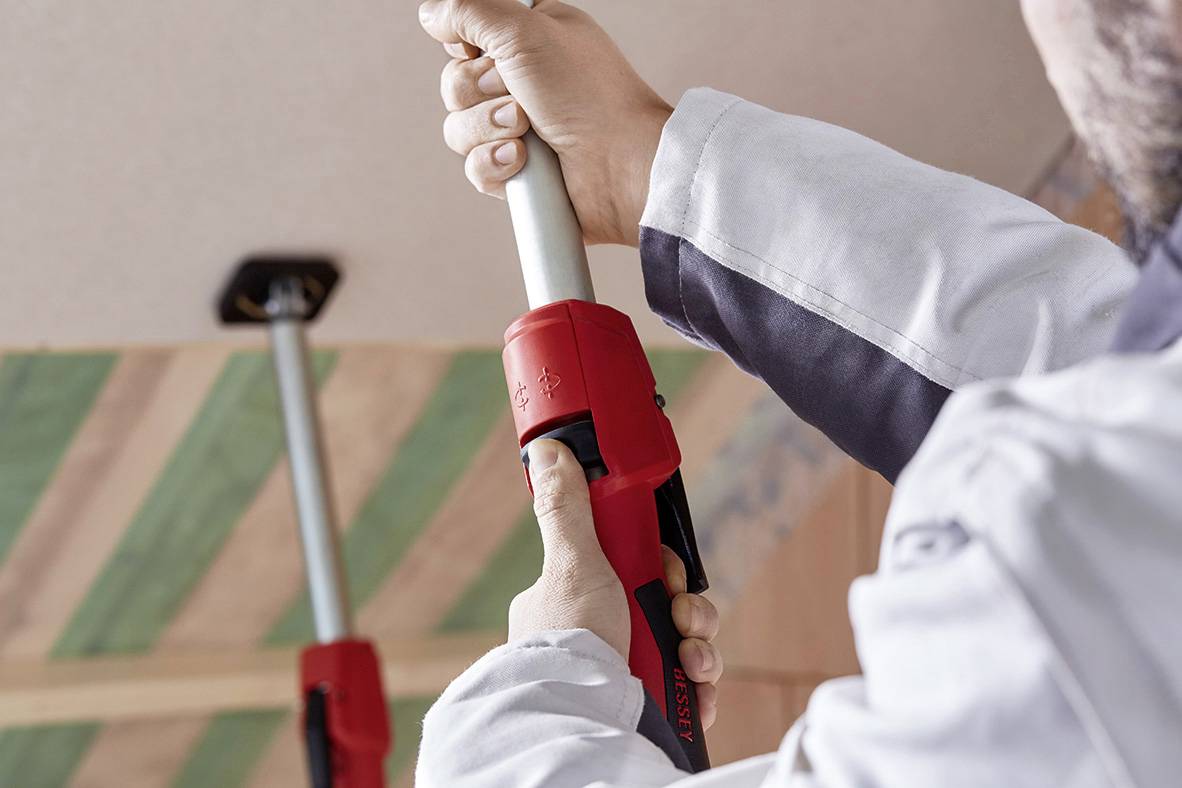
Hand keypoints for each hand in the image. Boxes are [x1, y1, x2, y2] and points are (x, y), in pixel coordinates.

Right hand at [418, 0, 671, 246]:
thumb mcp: (526, 29)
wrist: (619, 164)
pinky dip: (496, 164)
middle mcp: (522, 84)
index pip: (466, 38)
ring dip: (487, 129)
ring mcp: (518, 131)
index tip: (485, 52)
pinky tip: (524, 162)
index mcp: (528, 41)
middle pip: (454, 84)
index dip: (467, 47)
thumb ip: (471, 9)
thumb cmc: (589, 94)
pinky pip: (475, 167)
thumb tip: (430, 14)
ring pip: (458, 128)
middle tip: (519, 95)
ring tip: (527, 131)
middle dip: (478, 91)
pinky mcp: (517, 173)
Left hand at [508, 440, 721, 728]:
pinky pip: (690, 690)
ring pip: (685, 646)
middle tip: (683, 616)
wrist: (580, 716)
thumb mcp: (571, 564)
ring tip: (690, 658)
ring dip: (700, 648)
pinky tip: (696, 689)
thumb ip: (567, 508)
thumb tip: (546, 449)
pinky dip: (700, 688)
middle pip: (667, 608)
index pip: (635, 569)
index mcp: (578, 600)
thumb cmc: (570, 640)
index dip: (663, 568)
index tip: (667, 571)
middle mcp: (600, 635)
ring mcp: (625, 672)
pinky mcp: (649, 708)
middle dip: (688, 611)